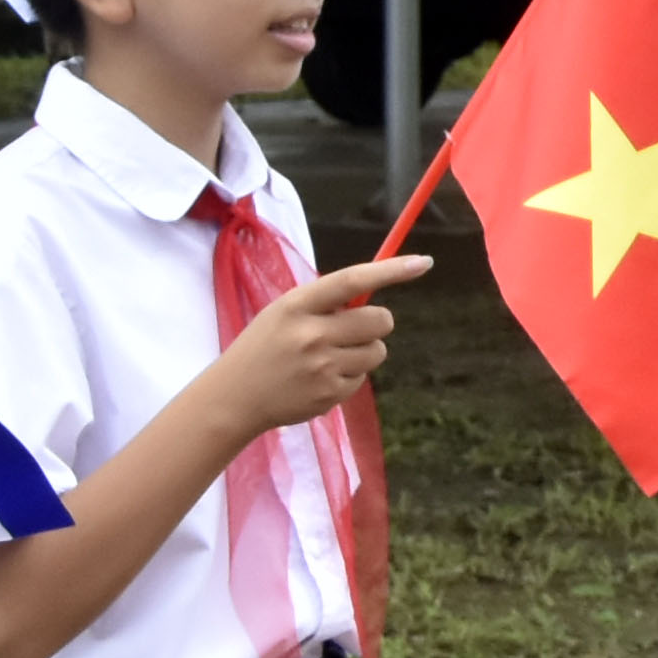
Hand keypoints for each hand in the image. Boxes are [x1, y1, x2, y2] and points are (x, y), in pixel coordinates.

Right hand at [207, 258, 429, 434]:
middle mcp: (311, 334)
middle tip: (357, 328)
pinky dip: (350, 375)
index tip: (422, 262)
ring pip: (377, 351)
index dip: (391, 270)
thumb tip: (375, 292)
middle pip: (378, 320)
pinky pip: (363, 377)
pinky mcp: (330, 394)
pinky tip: (321, 378)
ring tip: (331, 356)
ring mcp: (322, 367)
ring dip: (365, 351)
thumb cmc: (265, 346)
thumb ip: (325, 303)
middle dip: (377, 323)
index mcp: (298, 305)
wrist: (235, 396)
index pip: (352, 281)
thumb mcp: (284, 313)